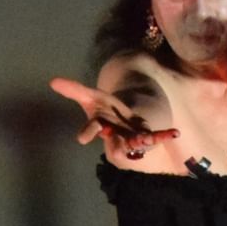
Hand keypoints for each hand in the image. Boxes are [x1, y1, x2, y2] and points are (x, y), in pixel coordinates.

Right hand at [49, 77, 178, 161]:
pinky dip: (164, 136)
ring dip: (139, 142)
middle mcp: (115, 135)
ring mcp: (131, 139)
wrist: (124, 122)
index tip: (82, 138)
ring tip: (145, 139)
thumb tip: (52, 81)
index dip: (88, 132)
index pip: (93, 128)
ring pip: (133, 144)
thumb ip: (74, 90)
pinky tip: (174, 133)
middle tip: (120, 144)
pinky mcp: (145, 138)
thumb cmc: (106, 112)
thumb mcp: (91, 98)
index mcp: (102, 125)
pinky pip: (155, 138)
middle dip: (117, 142)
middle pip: (114, 141)